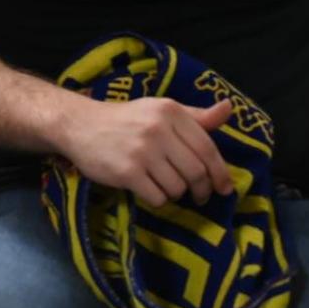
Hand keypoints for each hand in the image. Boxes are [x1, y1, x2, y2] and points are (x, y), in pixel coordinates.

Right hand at [58, 96, 236, 205]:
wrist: (79, 124)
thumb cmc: (126, 119)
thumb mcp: (160, 110)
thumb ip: (196, 115)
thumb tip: (229, 109)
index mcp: (170, 111)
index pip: (207, 147)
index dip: (220, 171)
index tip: (224, 187)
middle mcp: (158, 129)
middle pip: (196, 171)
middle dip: (201, 189)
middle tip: (199, 196)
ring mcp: (142, 151)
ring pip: (177, 187)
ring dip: (176, 193)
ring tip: (165, 186)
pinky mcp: (127, 172)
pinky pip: (158, 197)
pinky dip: (158, 198)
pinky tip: (148, 189)